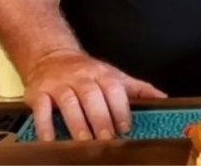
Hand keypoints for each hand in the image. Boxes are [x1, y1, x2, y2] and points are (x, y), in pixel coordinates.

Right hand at [23, 49, 166, 140]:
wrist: (51, 58)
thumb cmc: (88, 73)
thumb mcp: (114, 75)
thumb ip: (137, 89)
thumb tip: (162, 99)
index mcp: (102, 73)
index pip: (114, 89)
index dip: (120, 108)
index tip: (125, 128)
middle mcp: (81, 77)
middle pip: (92, 96)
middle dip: (100, 118)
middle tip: (106, 139)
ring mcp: (59, 84)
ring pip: (68, 102)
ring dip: (77, 123)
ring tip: (84, 142)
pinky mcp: (38, 92)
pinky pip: (41, 108)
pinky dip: (44, 124)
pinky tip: (50, 139)